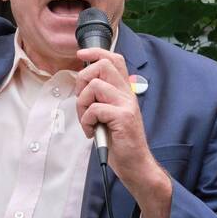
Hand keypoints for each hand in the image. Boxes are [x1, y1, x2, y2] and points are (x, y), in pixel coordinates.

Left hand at [74, 47, 172, 217]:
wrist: (135, 165)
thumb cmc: (119, 141)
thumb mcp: (109, 114)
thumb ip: (101, 97)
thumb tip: (82, 82)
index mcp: (125, 92)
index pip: (115, 60)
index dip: (96, 52)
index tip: (81, 54)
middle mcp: (128, 94)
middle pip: (102, 66)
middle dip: (83, 79)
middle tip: (82, 101)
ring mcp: (127, 105)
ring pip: (95, 85)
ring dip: (82, 104)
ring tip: (87, 120)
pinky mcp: (123, 118)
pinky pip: (95, 108)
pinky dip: (86, 120)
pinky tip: (91, 131)